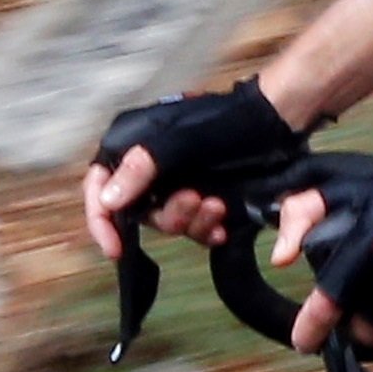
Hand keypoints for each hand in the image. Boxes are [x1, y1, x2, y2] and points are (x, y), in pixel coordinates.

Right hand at [81, 78, 307, 258]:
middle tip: (196, 199)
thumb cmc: (224, 122)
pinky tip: (222, 226)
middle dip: (170, 215)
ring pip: (170, 223)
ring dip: (192, 221)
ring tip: (217, 204)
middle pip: (139, 213)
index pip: (98, 187)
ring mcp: (176, 184)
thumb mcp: (178, 140)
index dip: (101, 221)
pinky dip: (207, 229)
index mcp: (132, 147)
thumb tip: (107, 201)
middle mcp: (149, 169)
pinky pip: (194, 229)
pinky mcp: (202, 198)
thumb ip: (141, 168)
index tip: (115, 249)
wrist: (273, 123)